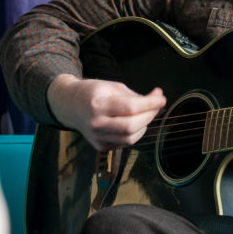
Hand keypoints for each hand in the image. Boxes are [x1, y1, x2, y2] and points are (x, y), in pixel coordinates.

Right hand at [47, 73, 166, 149]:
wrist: (71, 106)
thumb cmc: (93, 93)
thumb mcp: (113, 87)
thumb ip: (136, 95)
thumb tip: (158, 97)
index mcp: (97, 104)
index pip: (130, 107)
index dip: (150, 104)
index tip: (161, 98)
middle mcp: (95, 123)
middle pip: (131, 126)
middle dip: (150, 116)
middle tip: (156, 106)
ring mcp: (97, 138)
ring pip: (130, 138)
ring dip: (144, 126)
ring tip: (145, 114)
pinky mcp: (100, 147)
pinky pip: (125, 143)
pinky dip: (135, 133)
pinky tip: (134, 123)